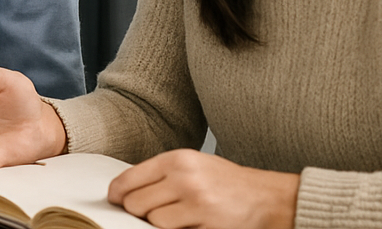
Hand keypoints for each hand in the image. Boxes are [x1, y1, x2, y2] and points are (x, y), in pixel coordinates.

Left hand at [108, 150, 297, 228]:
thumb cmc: (226, 181)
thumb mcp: (192, 164)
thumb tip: (124, 190)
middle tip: (146, 211)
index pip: (130, 178)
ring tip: (174, 217)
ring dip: (158, 223)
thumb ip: (160, 174)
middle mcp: (185, 179)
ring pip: (154, 221)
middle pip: (137, 203)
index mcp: (177, 159)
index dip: (117, 192)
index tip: (114, 199)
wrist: (267, 197)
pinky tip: (187, 224)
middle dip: (137, 211)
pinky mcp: (209, 225)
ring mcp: (197, 204)